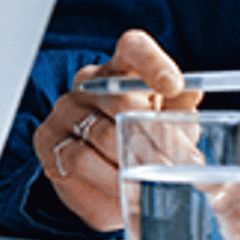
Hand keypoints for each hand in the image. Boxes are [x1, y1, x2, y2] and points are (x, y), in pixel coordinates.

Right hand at [33, 26, 186, 233]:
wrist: (106, 184)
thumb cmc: (140, 143)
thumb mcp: (167, 126)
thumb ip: (179, 110)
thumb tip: (192, 93)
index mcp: (122, 69)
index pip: (134, 49)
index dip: (154, 63)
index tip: (174, 86)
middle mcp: (89, 83)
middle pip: (121, 100)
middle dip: (155, 136)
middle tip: (178, 162)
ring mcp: (65, 111)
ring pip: (102, 134)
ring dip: (133, 162)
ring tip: (155, 182)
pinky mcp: (48, 141)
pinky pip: (79, 159)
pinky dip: (109, 179)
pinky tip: (126, 191)